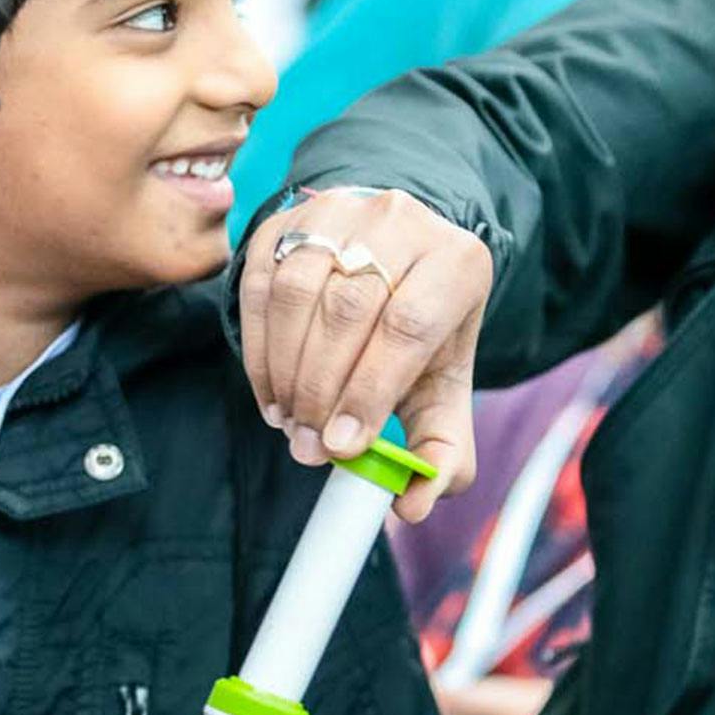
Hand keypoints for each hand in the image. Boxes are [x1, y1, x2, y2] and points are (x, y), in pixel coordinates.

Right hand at [239, 189, 490, 520]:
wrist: (395, 255)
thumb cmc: (420, 329)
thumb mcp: (444, 383)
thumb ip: (441, 448)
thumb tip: (414, 504)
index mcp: (456, 261)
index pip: (408, 325)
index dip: (370, 390)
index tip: (343, 446)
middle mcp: (401, 222)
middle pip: (349, 309)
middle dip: (322, 389)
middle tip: (309, 445)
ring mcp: (340, 211)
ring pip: (297, 291)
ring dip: (285, 370)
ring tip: (290, 422)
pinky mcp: (287, 219)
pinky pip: (259, 283)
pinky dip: (258, 347)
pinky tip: (270, 391)